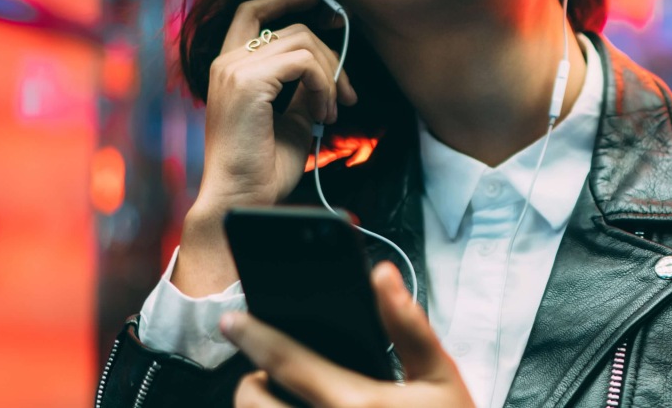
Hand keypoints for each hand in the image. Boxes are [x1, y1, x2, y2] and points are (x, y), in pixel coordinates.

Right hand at [176, 0, 358, 295]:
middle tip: (348, 95)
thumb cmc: (263, 167)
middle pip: (294, 29)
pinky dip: (324, 86)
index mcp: (229, 67)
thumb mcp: (290, 118)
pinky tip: (324, 115)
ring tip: (333, 112)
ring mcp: (234, 70)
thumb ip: (302, 89)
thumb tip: (329, 71)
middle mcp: (226, 62)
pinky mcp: (248, 82)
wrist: (243, 199)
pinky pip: (303, 63)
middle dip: (331, 57)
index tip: (323, 6)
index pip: (253, 11)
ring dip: (331, 76)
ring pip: (303, 42)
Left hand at [220, 262, 474, 407]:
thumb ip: (408, 326)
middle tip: (276, 372)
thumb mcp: (439, 377)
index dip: (254, 334)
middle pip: (252, 401)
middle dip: (253, 379)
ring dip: (264, 407)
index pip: (285, 362)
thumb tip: (382, 277)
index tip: (232, 320)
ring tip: (292, 399)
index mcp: (355, 403)